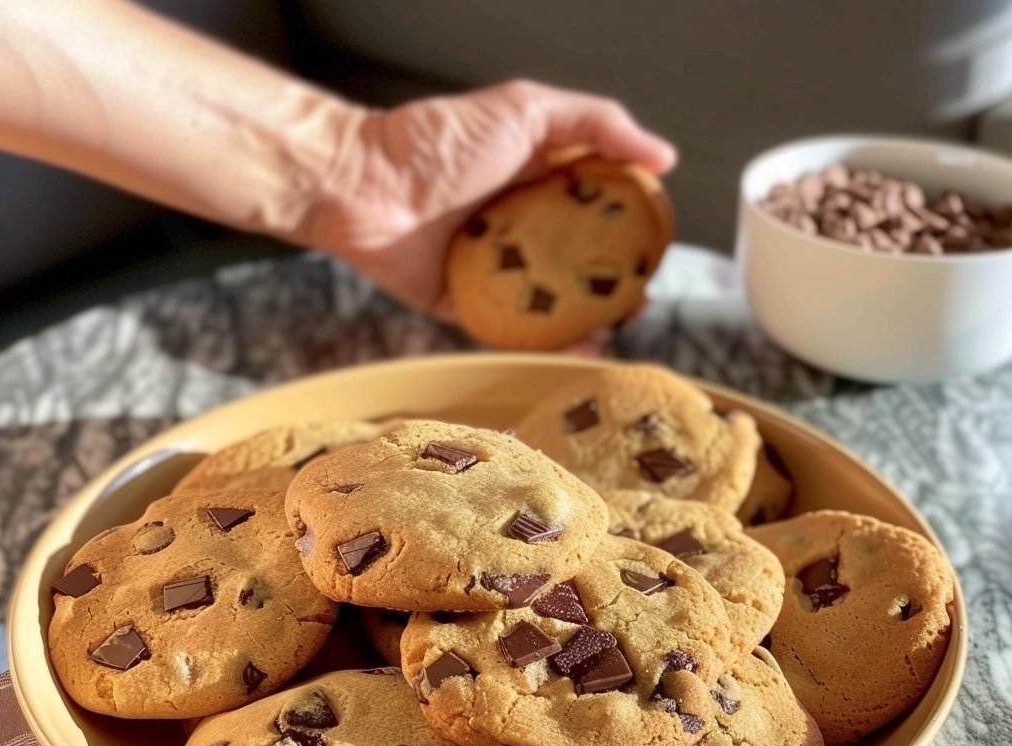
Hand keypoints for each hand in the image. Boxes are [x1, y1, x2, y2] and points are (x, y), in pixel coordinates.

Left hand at [301, 80, 675, 313]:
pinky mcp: (466, 305)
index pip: (596, 209)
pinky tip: (576, 351)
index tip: (655, 247)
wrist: (365, 186)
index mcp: (537, 182)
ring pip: (550, 303)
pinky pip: (510, 331)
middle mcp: (519, 228)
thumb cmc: (439, 140)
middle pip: (577, 263)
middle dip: (612, 285)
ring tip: (611, 330)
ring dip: (586, 321)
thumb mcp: (526, 110)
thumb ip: (596, 122)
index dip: (629, 229)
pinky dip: (543, 345)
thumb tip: (664, 157)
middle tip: (637, 298)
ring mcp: (494, 270)